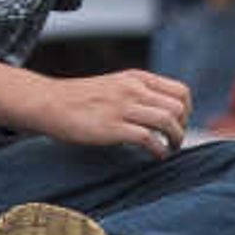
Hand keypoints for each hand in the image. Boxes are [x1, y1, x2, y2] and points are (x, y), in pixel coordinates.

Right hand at [36, 69, 193, 155]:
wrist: (48, 102)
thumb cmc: (79, 99)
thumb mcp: (114, 85)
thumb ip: (137, 93)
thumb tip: (159, 113)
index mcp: (136, 78)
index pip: (180, 91)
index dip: (186, 112)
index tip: (179, 125)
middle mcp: (133, 89)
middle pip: (178, 107)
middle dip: (183, 128)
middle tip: (175, 140)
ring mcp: (123, 107)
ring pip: (167, 121)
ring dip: (175, 140)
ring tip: (169, 150)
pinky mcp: (112, 127)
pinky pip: (149, 139)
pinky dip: (158, 150)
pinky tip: (155, 156)